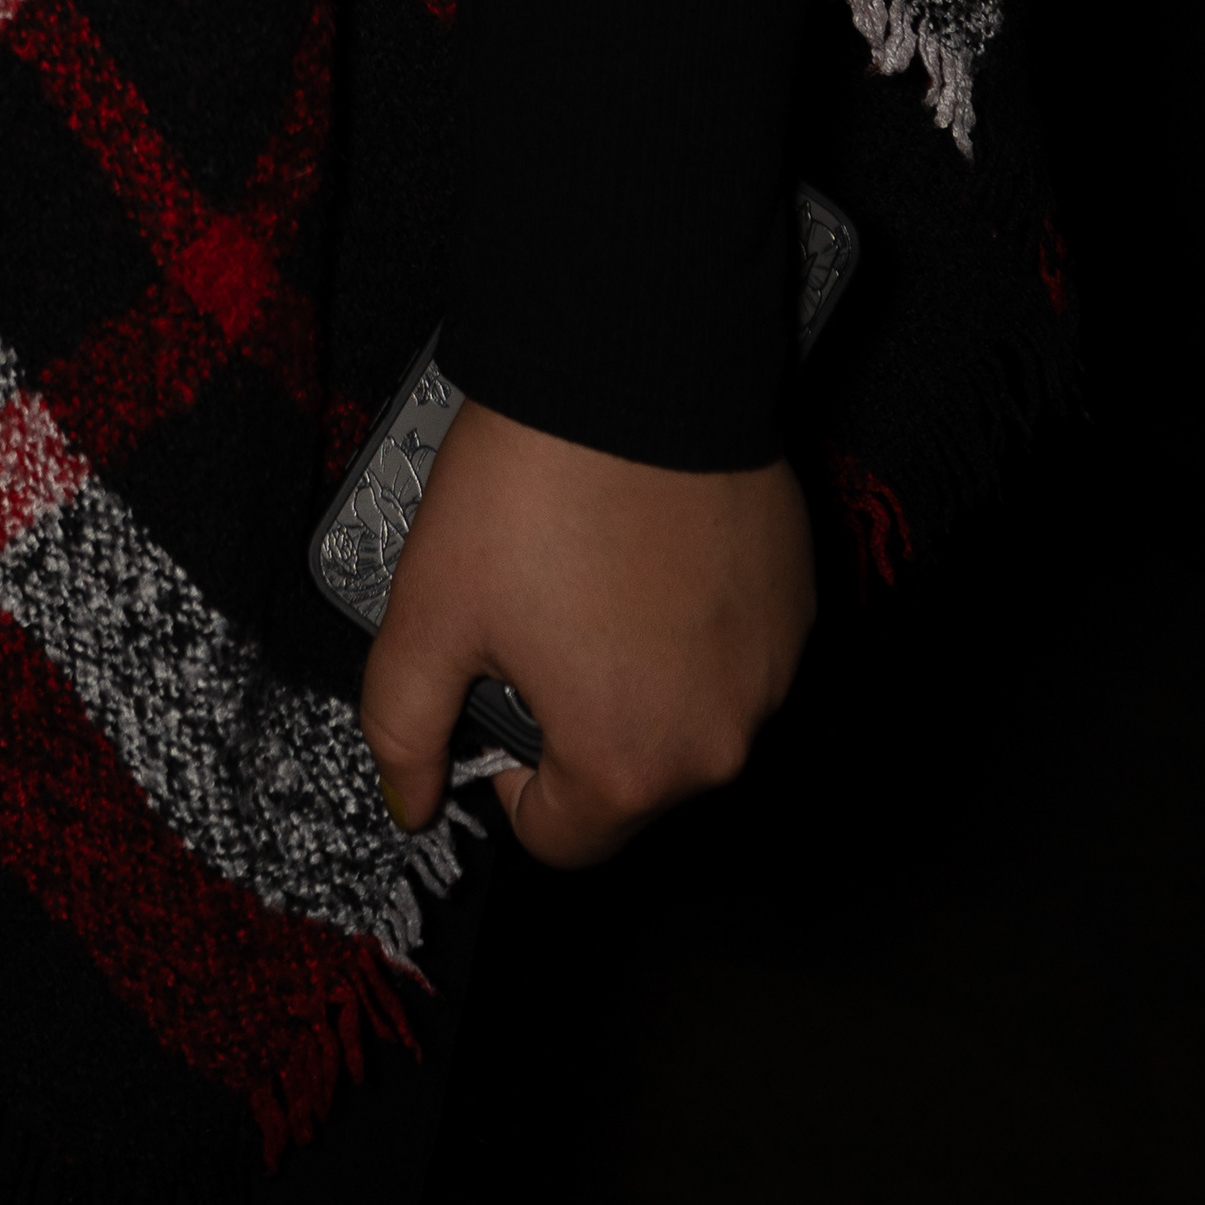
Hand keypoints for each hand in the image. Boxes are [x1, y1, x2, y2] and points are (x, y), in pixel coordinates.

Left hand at [358, 397, 814, 870]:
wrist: (630, 367)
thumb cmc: (532, 488)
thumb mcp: (426, 609)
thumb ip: (404, 726)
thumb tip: (412, 801)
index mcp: (628, 764)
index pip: (562, 838)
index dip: (509, 775)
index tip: (493, 693)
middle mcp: (721, 742)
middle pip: (629, 776)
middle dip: (576, 717)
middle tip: (534, 615)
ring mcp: (772, 674)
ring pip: (686, 712)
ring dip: (638, 670)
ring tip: (588, 570)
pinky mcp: (800, 608)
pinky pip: (733, 651)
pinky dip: (691, 622)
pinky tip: (644, 548)